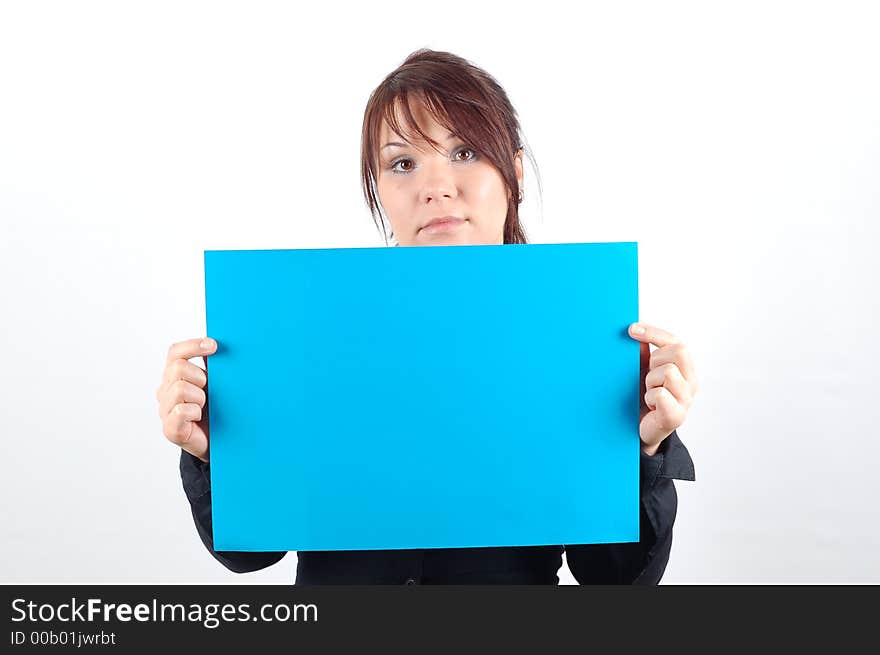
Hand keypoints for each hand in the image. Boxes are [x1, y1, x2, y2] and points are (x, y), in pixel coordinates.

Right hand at [156, 337, 217, 461]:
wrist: (218, 442)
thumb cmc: (216, 410)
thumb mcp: (215, 384)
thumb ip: (212, 366)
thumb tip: (217, 345)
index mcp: (175, 376)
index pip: (175, 352)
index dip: (193, 345)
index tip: (214, 346)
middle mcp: (165, 390)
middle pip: (178, 368)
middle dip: (200, 377)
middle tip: (208, 390)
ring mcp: (165, 410)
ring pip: (180, 389)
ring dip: (200, 397)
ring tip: (204, 406)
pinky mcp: (170, 428)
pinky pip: (182, 410)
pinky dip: (196, 412)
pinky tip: (200, 417)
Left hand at [627, 323, 697, 455]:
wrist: (640, 432)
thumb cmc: (642, 399)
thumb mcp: (643, 372)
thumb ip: (644, 353)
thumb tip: (635, 329)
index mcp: (685, 368)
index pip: (675, 341)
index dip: (654, 332)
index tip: (631, 329)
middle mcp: (691, 382)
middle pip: (679, 351)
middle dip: (656, 359)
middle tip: (648, 375)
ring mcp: (686, 400)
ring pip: (668, 372)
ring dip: (650, 381)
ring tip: (648, 393)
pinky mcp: (677, 416)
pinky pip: (660, 394)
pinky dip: (650, 397)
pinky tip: (650, 405)